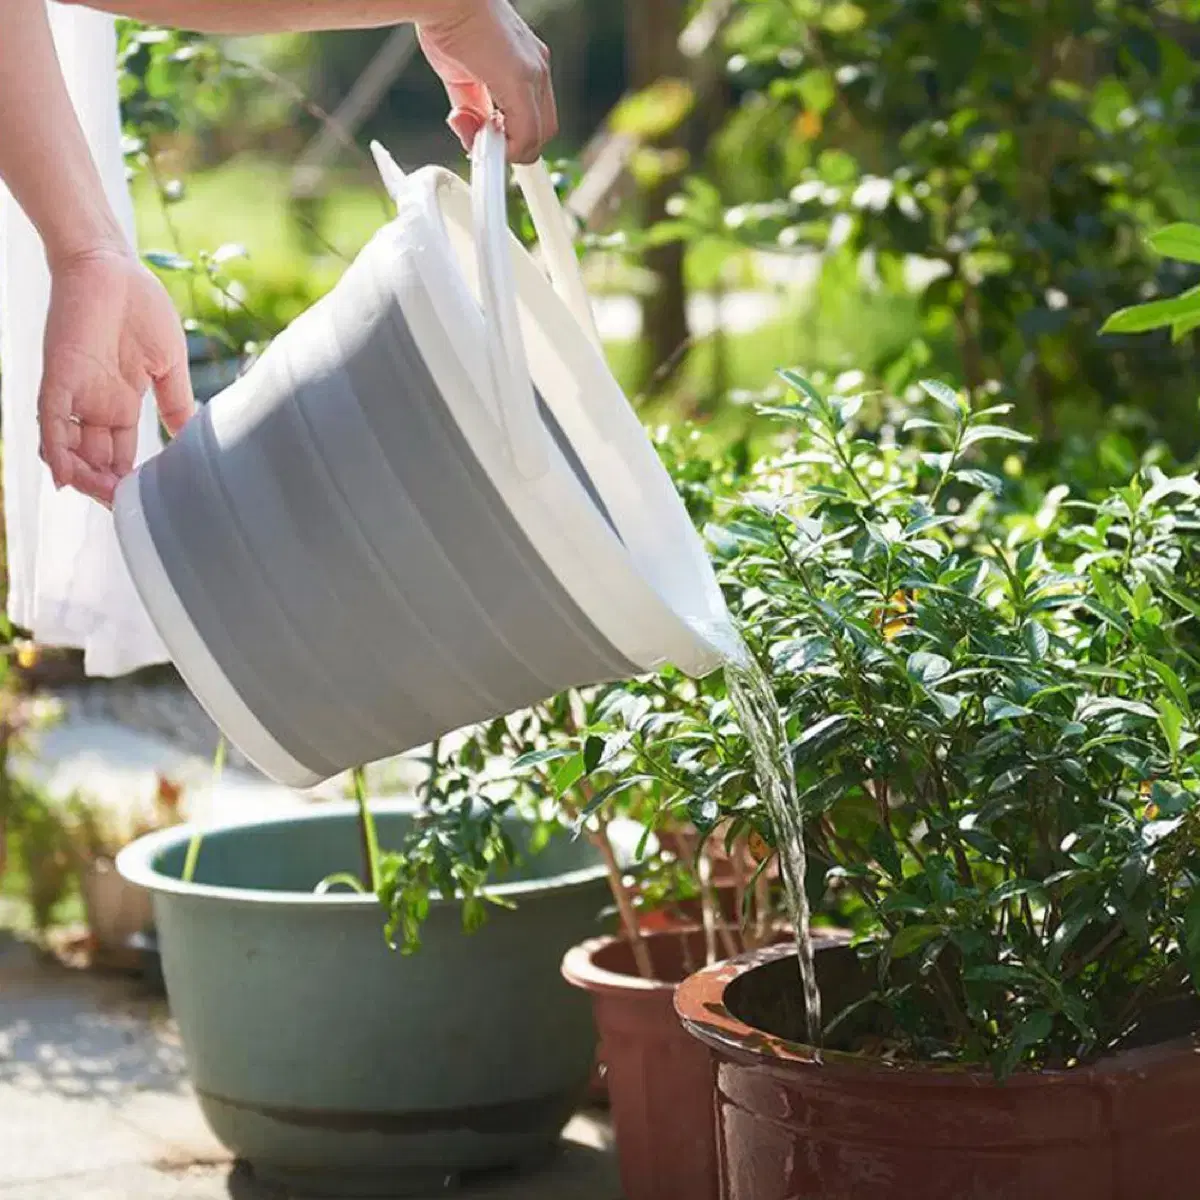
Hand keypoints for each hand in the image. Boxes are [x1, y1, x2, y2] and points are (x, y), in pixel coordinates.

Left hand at [38, 245, 193, 506]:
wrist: (110, 264)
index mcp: (122, 403)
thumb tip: (193, 437)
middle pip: (95, 461)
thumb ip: (177, 403)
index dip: (130, 482)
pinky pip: (51, 423)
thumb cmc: (140, 306)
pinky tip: (67, 478)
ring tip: (108, 498)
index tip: (150, 504)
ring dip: (85, 480)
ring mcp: (75, 392)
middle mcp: (95, 404)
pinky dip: (56, 452)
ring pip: (70, 450)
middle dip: (108, 489)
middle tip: (128, 510)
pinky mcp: (59, 376)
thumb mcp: (168, 365)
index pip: (121, 455)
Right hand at [418, 0, 556, 162]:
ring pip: (536, 138)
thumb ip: (473, 108)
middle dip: (512, 147)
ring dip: (506, 149)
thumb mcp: (461, 77)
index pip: (535, 117)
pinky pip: (526, 135)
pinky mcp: (521, 79)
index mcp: (527, 63)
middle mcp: (537, 68)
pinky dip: (506, 149)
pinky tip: (479, 136)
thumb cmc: (446, 24)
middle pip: (542, 132)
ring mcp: (533, 73)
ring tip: (474, 136)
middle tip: (479, 142)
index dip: (514, 138)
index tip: (489, 142)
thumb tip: (474, 134)